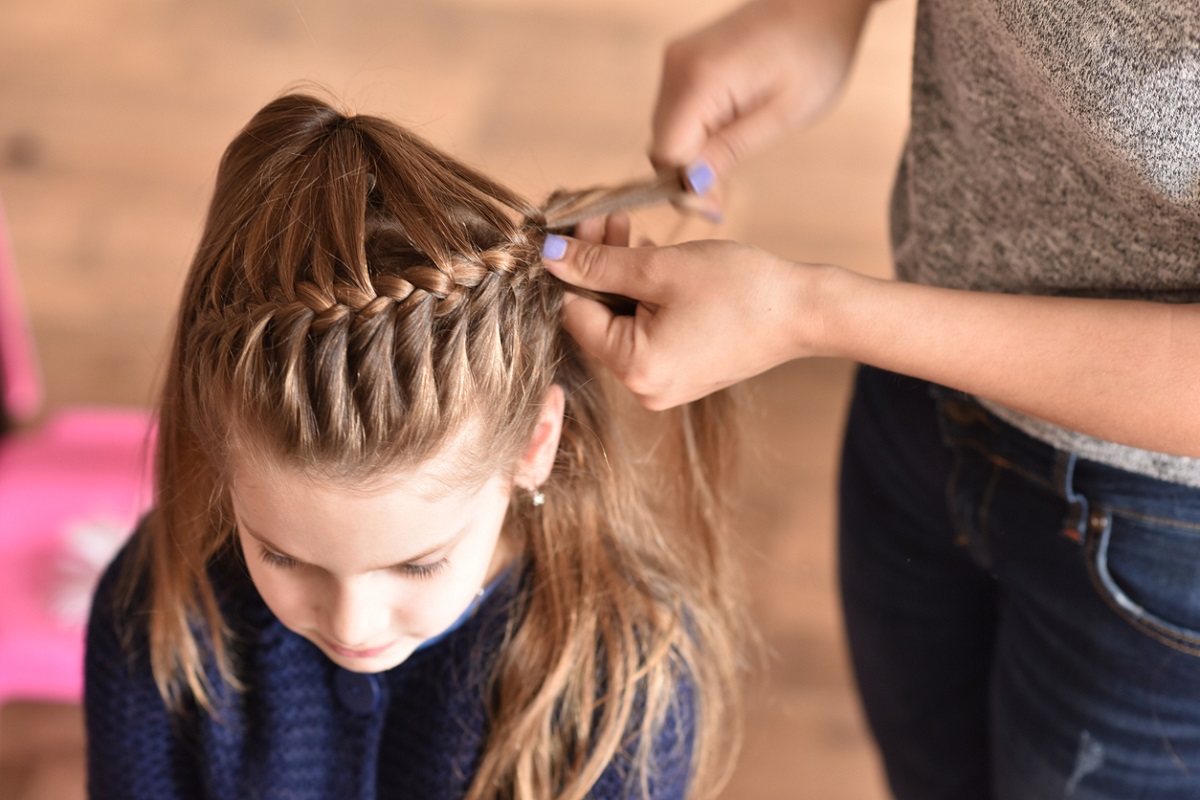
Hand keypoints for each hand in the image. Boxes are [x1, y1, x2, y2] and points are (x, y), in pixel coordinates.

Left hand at [543, 234, 832, 408]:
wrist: (803, 311)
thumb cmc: (740, 289)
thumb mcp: (661, 267)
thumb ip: (599, 263)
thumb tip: (551, 256)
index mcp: (636, 369)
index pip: (577, 315)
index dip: (574, 268)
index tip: (581, 227)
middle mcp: (645, 389)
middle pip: (598, 320)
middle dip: (598, 267)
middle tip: (608, 219)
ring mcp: (665, 385)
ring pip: (622, 322)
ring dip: (621, 277)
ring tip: (633, 235)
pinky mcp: (682, 373)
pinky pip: (647, 333)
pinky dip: (645, 298)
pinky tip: (654, 263)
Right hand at [652, 0, 876, 175]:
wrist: (823, 0)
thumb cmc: (817, 52)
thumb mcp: (783, 115)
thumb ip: (730, 151)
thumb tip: (692, 188)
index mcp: (700, 77)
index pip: (668, 154)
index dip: (686, 188)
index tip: (716, 209)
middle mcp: (676, 65)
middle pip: (661, 145)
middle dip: (688, 175)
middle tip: (724, 197)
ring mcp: (676, 59)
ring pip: (665, 132)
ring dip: (692, 155)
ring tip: (736, 154)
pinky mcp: (683, 61)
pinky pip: (676, 113)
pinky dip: (695, 134)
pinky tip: (729, 131)